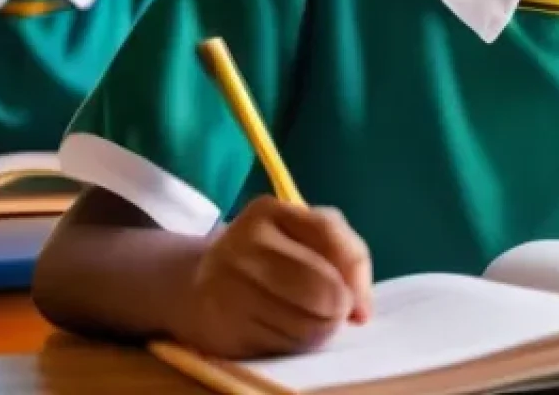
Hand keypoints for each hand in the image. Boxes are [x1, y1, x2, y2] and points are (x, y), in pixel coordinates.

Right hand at [172, 196, 372, 357]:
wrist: (198, 283)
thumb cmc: (268, 255)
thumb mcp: (302, 234)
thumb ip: (343, 253)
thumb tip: (360, 309)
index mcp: (269, 211)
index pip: (330, 235)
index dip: (355, 276)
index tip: (358, 303)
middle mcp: (245, 243)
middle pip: (322, 290)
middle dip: (337, 310)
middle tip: (331, 313)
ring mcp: (229, 285)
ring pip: (306, 326)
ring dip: (317, 331)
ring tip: (303, 320)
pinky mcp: (222, 326)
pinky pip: (282, 347)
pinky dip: (292, 345)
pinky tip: (279, 329)